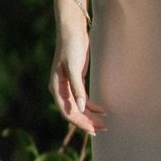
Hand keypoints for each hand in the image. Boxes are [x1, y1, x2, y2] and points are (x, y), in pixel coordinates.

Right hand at [52, 14, 104, 133]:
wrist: (72, 30)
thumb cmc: (71, 47)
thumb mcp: (74, 67)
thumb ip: (77, 88)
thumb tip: (80, 107)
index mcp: (57, 88)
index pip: (68, 112)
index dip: (80, 123)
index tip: (93, 130)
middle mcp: (61, 89)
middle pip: (74, 112)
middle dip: (87, 121)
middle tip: (102, 129)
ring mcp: (68, 85)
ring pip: (79, 107)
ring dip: (90, 115)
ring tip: (103, 123)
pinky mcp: (76, 80)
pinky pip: (82, 98)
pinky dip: (91, 105)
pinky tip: (101, 109)